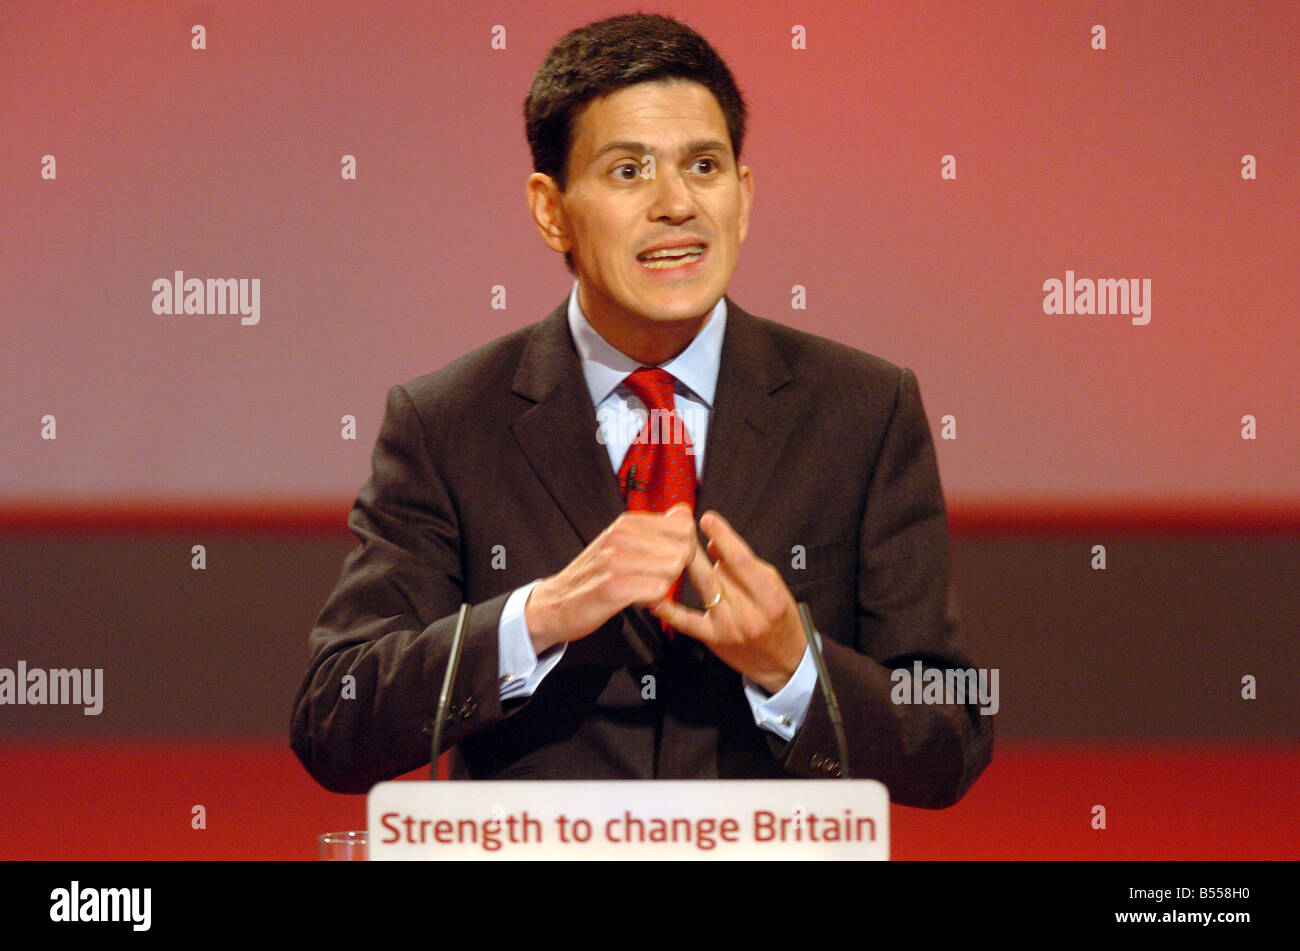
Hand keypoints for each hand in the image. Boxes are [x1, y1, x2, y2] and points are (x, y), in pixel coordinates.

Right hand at [525, 503, 696, 653]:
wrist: (555, 603)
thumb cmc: (594, 576)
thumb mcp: (621, 542)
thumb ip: (654, 528)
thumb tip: (683, 509)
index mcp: (626, 523)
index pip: (683, 524)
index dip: (684, 547)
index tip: (666, 560)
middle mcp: (621, 536)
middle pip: (683, 549)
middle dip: (677, 570)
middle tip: (654, 579)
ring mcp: (615, 561)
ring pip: (672, 571)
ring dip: (663, 586)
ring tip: (642, 589)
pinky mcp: (613, 587)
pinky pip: (657, 591)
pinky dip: (653, 601)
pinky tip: (637, 601)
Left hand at [652, 510, 805, 693]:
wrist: (785, 662)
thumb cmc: (780, 619)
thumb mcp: (774, 588)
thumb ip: (745, 566)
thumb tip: (713, 543)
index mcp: (770, 595)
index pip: (741, 560)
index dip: (723, 536)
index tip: (707, 519)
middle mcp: (750, 612)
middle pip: (719, 571)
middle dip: (698, 546)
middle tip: (682, 526)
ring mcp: (730, 627)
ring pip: (705, 587)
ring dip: (687, 564)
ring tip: (671, 546)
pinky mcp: (714, 639)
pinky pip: (687, 622)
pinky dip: (669, 609)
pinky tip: (653, 597)